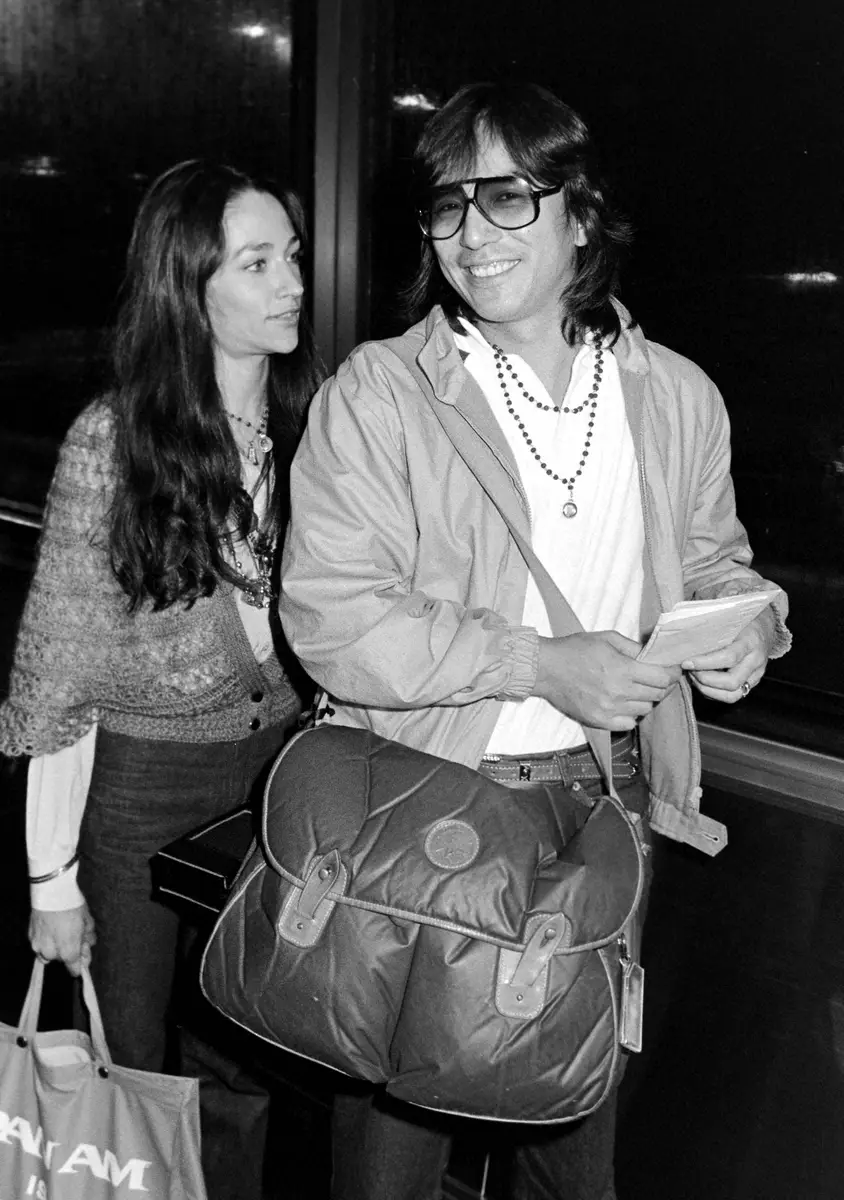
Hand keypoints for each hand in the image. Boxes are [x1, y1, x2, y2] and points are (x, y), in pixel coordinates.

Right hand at [29, 904, 95, 977]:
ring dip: (56, 946)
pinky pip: (40, 945)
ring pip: (49, 954)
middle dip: (70, 949)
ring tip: (63, 930)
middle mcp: (51, 953)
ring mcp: (38, 946)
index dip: (81, 962)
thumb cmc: (72, 906)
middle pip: (63, 959)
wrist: (51, 891)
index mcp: (68, 952)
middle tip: (77, 934)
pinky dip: (46, 940)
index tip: (84, 953)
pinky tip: (52, 927)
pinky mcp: (30, 937)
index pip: (74, 969)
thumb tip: (88, 943)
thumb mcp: (87, 921)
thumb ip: (87, 937)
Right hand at [534, 631, 682, 730]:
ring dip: (646, 699)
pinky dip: (632, 715)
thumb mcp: (606, 638)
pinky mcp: (599, 721)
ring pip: (645, 709)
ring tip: (637, 689)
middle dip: (662, 685)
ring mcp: (609, 709)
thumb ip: (633, 647)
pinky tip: (625, 704)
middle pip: (657, 695)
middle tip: (657, 678)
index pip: (662, 678)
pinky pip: (629, 724)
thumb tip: (654, 655)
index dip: (673, 673)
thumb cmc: (575, 649)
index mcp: (622, 669)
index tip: (673, 670)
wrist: (546, 669)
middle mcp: (618, 692)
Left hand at [683, 612, 769, 702]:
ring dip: (707, 690)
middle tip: (689, 670)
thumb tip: (685, 641)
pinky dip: (712, 693)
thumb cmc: (742, 622)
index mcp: (750, 641)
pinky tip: (701, 682)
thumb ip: (712, 631)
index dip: (704, 663)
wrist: (764, 628)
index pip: (728, 657)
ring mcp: (756, 675)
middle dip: (704, 680)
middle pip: (731, 682)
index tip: (686, 662)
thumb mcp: (729, 620)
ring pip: (732, 695)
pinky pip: (731, 697)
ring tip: (693, 677)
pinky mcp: (752, 684)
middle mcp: (756, 661)